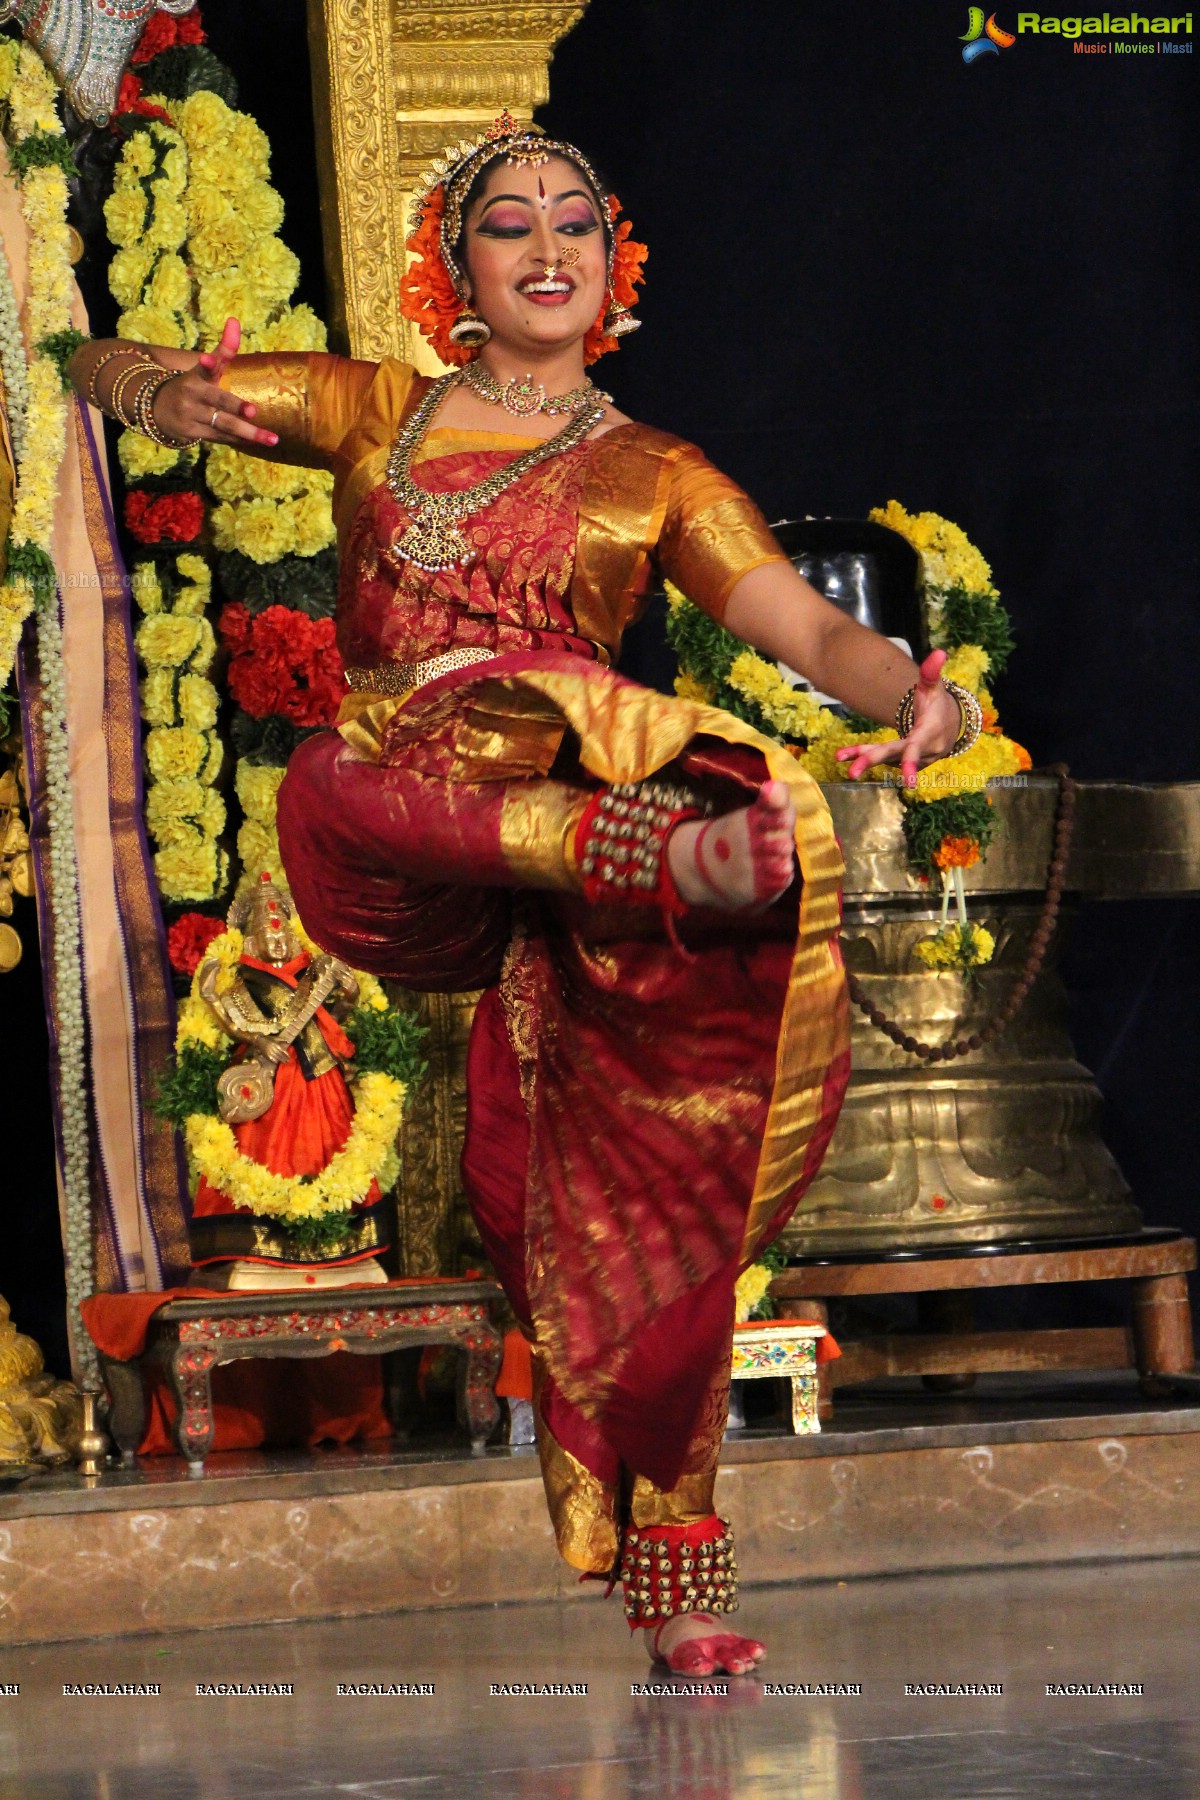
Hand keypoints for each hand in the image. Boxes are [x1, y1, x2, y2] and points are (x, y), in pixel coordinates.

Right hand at [151, 317, 278, 448]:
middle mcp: (193, 394)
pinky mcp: (191, 433)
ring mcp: (191, 415)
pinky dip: (240, 440)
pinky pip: (221, 437)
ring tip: (272, 439)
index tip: (206, 359)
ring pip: (224, 425)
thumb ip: (224, 349)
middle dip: (235, 406)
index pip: (205, 367)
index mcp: (198, 375)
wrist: (156, 409)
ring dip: (249, 433)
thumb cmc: (191, 387)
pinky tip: (258, 441)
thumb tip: (234, 320)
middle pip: (218, 400)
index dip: (209, 363)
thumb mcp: (204, 368)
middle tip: (253, 411)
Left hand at [834, 649, 961, 790]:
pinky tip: (843, 755)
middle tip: (852, 772)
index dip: (911, 762)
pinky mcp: (901, 761)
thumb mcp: (934, 687)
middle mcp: (921, 750)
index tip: (909, 781)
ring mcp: (910, 759)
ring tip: (839, 756)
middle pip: (895, 756)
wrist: (948, 726)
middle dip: (873, 761)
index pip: (918, 748)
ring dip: (862, 757)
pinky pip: (882, 758)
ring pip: (884, 757)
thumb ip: (932, 672)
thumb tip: (939, 652)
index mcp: (929, 734)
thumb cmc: (938, 704)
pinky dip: (863, 755)